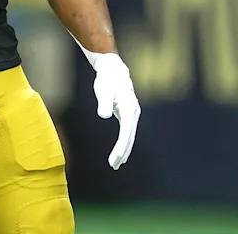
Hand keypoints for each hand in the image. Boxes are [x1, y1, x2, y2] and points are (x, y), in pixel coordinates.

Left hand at [91, 53, 140, 169]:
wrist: (113, 70)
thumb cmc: (107, 80)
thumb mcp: (104, 91)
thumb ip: (104, 103)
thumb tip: (103, 115)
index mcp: (129, 109)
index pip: (126, 133)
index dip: (121, 147)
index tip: (116, 158)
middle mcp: (133, 113)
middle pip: (129, 137)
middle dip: (123, 152)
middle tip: (114, 166)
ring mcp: (131, 114)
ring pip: (129, 136)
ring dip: (123, 150)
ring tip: (116, 164)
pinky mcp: (127, 113)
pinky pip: (127, 132)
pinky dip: (124, 142)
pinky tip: (119, 151)